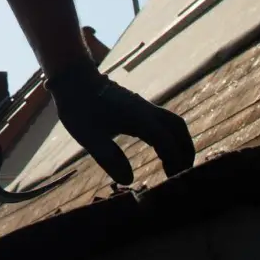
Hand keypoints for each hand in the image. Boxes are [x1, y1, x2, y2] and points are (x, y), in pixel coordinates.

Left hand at [47, 62, 194, 184]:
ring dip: (179, 142)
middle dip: (185, 150)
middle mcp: (146, 110)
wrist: (74, 78)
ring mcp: (143, 106)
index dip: (174, 161)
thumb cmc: (79, 107)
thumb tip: (130, 181)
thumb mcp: (89, 137)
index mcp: (138, 117)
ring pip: (172, 122)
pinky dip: (168, 136)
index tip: (172, 181)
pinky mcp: (137, 106)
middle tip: (182, 174)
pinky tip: (159, 151)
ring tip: (175, 165)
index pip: (166, 141)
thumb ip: (109, 158)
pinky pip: (162, 121)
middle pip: (178, 128)